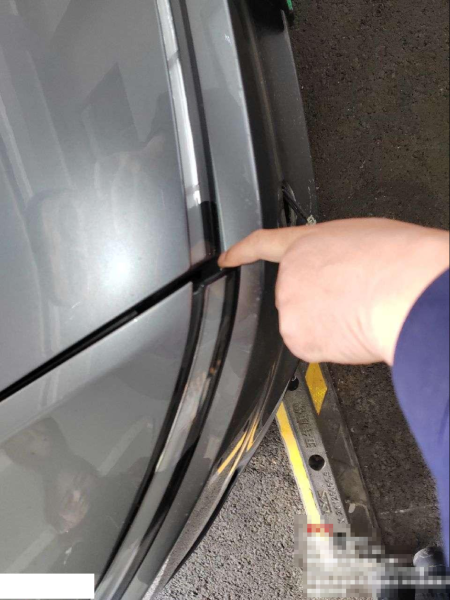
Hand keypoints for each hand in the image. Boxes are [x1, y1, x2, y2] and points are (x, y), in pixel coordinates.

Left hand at [219, 219, 448, 364]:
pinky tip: (350, 331)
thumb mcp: (361, 238)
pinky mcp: (297, 337)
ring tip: (356, 313)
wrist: (403, 292)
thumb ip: (336, 254)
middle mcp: (290, 274)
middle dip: (315, 301)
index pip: (263, 244)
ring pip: (304, 322)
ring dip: (324, 323)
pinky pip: (311, 345)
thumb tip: (341, 270)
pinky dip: (329, 344)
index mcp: (306, 243)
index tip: (226, 258)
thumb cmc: (395, 261)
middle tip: (349, 300)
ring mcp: (289, 306)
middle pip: (293, 294)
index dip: (241, 252)